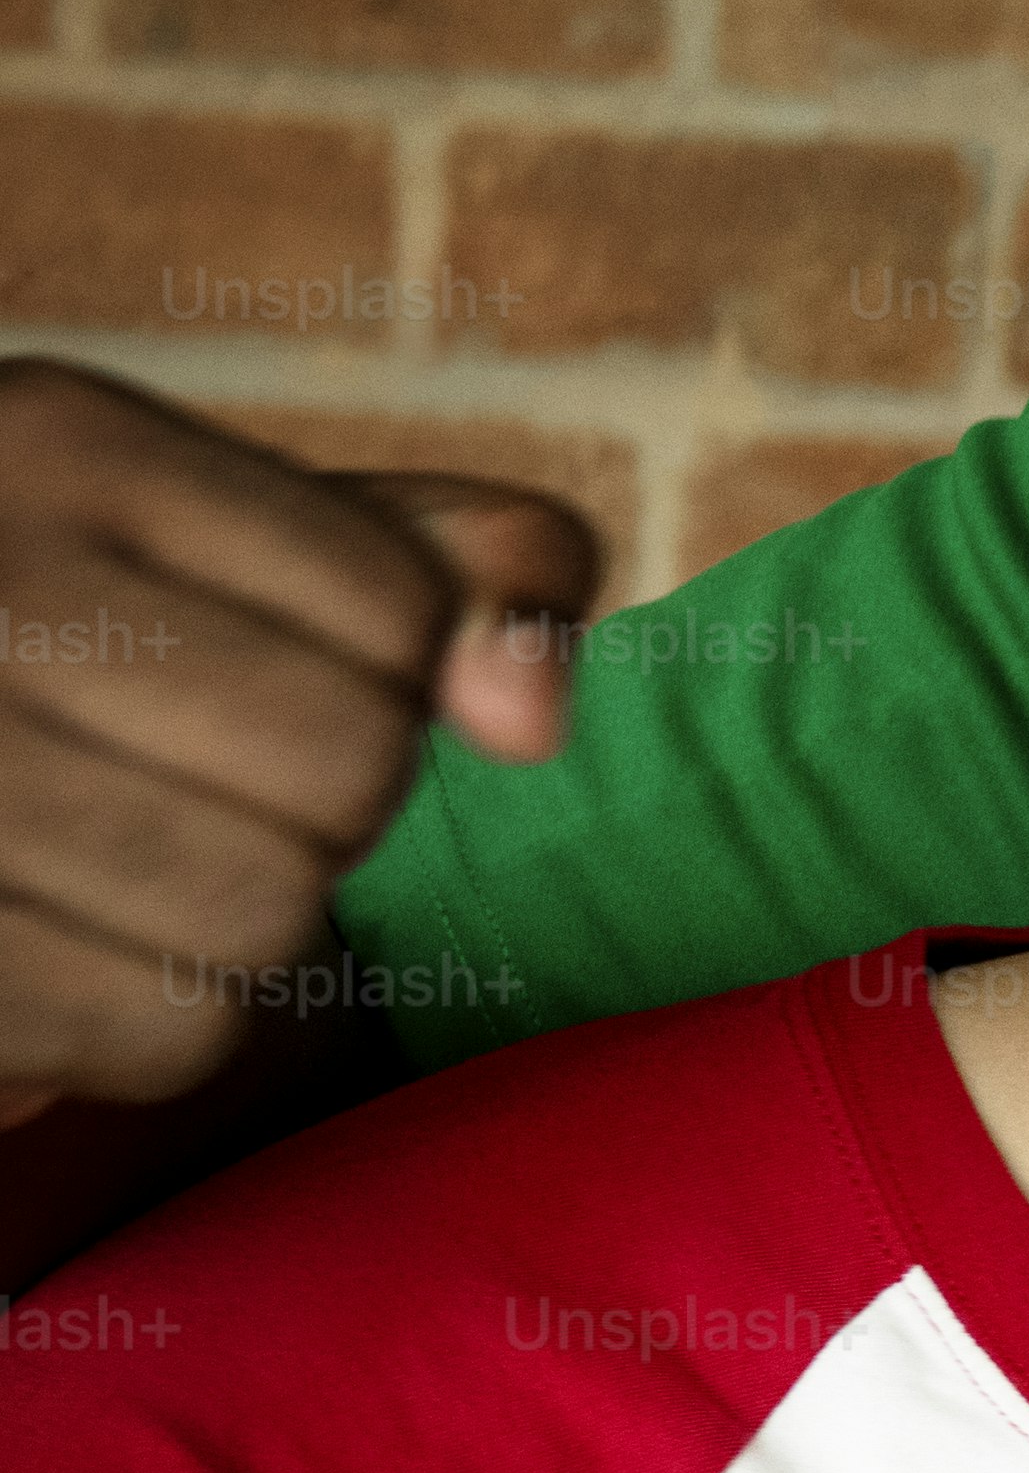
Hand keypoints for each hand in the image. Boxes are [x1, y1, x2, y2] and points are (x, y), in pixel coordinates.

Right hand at [0, 358, 597, 1121]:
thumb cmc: (67, 650)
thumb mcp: (238, 546)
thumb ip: (452, 568)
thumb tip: (531, 712)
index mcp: (59, 441)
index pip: (400, 610)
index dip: (382, 679)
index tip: (251, 675)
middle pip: (349, 769)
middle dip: (313, 810)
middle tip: (181, 792)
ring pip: (263, 917)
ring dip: (227, 925)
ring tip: (108, 870)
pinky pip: (163, 1031)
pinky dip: (136, 1021)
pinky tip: (52, 945)